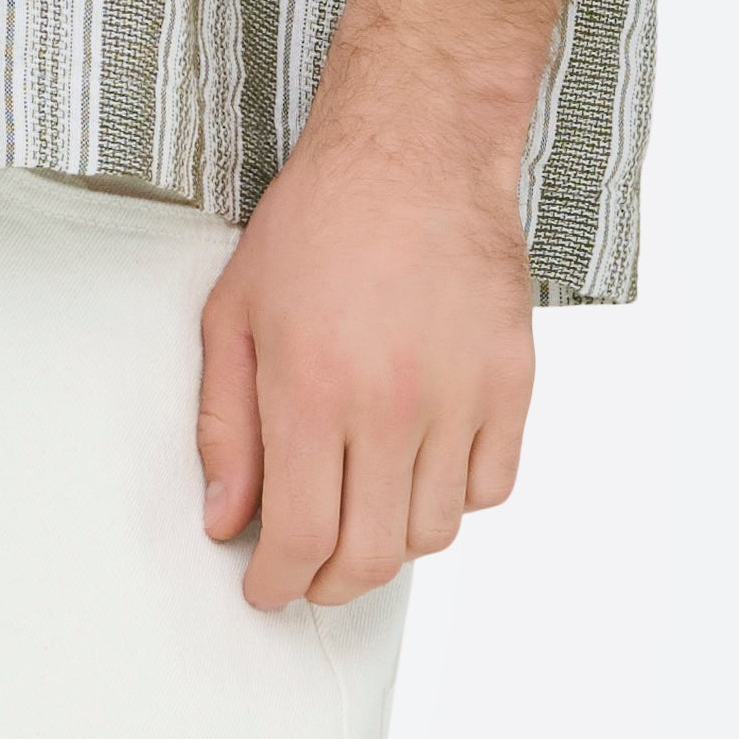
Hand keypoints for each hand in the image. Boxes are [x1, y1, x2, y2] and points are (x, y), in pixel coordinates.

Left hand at [197, 63, 537, 603]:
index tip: (266, 588)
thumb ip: (225, 426)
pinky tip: (419, 472)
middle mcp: (392, 406)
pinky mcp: (512, 382)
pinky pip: (491, 487)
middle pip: (371, 556)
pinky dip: (454, 500)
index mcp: (312, 391)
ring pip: (434, 533)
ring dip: (391, 545)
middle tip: (308, 572)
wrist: (415, 150)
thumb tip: (225, 517)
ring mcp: (462, 397)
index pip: (299, 538)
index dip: (277, 583)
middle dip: (328, 584)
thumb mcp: (234, 316)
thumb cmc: (316, 225)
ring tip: (362, 516)